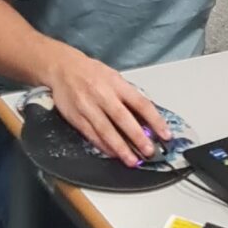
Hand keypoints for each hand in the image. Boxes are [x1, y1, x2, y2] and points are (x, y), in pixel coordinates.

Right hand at [42, 51, 175, 167]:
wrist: (62, 67)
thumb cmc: (91, 72)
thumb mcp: (113, 76)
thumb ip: (127, 96)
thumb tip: (144, 118)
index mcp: (116, 83)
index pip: (140, 103)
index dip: (154, 120)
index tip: (165, 134)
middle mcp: (103, 94)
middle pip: (122, 118)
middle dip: (137, 136)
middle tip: (149, 151)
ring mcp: (88, 107)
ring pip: (106, 130)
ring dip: (120, 148)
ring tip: (132, 160)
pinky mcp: (76, 117)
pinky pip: (92, 135)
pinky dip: (103, 146)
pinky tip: (113, 154)